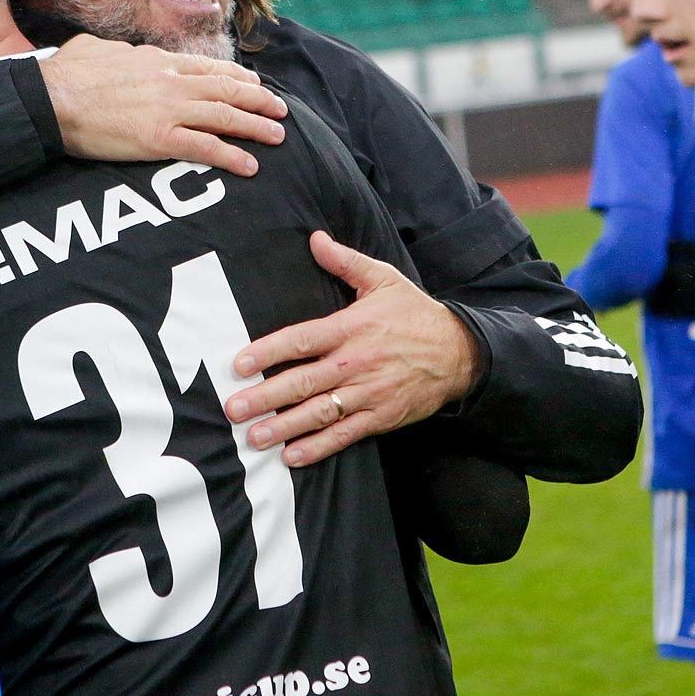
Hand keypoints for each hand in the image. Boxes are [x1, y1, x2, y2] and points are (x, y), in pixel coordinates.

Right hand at [40, 35, 286, 176]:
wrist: (50, 97)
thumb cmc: (66, 74)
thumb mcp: (98, 49)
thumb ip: (120, 52)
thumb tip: (120, 53)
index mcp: (157, 60)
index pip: (208, 67)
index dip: (237, 77)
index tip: (255, 83)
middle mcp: (170, 82)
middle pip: (226, 89)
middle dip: (258, 100)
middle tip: (280, 109)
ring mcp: (168, 110)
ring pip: (225, 116)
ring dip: (256, 126)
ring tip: (277, 136)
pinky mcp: (159, 139)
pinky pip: (205, 148)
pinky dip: (232, 156)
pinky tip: (250, 165)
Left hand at [225, 231, 482, 466]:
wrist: (460, 351)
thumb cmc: (414, 314)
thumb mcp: (384, 279)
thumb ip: (345, 262)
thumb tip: (314, 238)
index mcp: (351, 327)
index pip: (303, 339)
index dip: (269, 351)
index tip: (240, 364)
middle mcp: (356, 362)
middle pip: (304, 382)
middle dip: (266, 397)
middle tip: (234, 409)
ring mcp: (369, 393)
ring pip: (319, 413)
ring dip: (285, 427)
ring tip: (254, 438)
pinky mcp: (381, 416)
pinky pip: (345, 434)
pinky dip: (318, 447)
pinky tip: (292, 457)